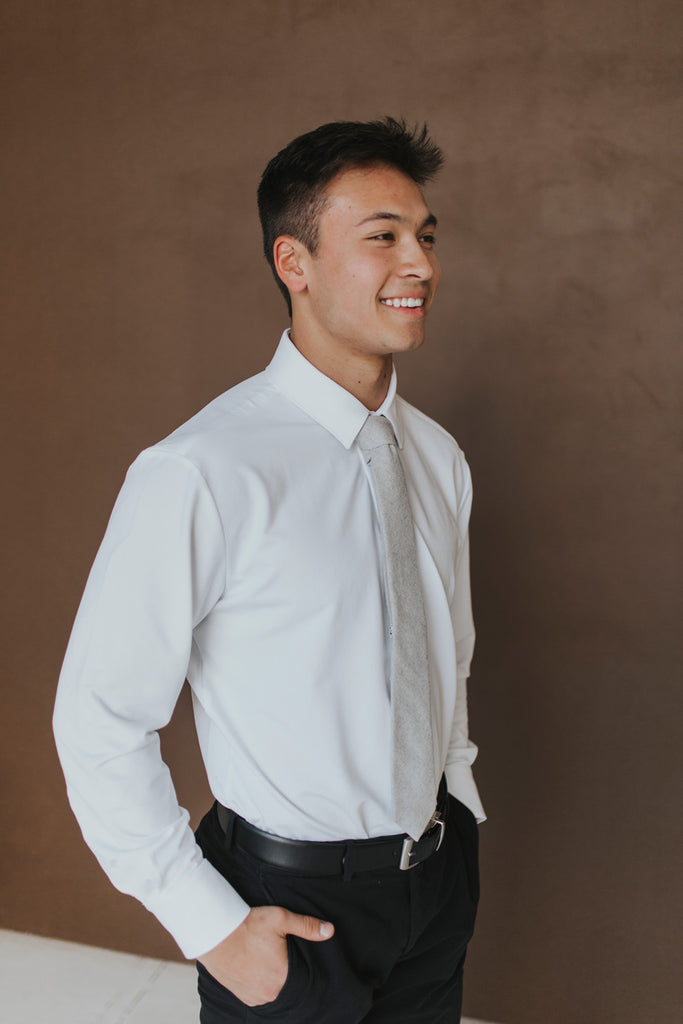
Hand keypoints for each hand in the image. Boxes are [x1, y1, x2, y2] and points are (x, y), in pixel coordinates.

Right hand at [198, 905, 334, 1006]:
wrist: (214, 933)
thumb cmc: (246, 925)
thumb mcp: (280, 918)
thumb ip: (306, 926)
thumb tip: (330, 930)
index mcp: (282, 977)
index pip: (303, 978)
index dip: (302, 966)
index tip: (295, 955)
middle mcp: (269, 992)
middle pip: (287, 984)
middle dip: (287, 971)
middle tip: (279, 954)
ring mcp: (255, 997)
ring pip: (273, 990)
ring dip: (273, 979)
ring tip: (267, 960)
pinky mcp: (242, 996)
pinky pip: (259, 993)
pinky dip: (260, 983)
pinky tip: (258, 968)